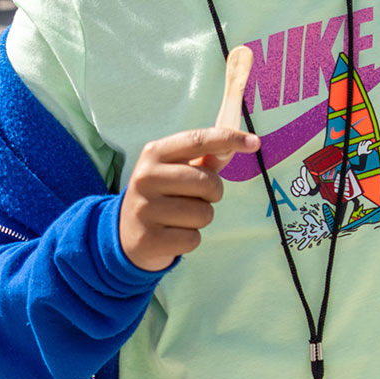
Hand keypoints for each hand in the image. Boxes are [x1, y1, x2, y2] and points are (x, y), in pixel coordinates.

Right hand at [117, 127, 257, 271]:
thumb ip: (205, 158)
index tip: (254, 142)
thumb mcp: (175, 170)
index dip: (229, 139)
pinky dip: (191, 239)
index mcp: (154, 153)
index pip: (198, 139)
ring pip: (204, 213)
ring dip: (201, 217)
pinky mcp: (148, 239)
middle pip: (207, 181)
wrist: (124, 233)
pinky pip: (194, 239)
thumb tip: (234, 147)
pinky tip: (173, 234)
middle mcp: (145, 178)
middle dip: (213, 192)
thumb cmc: (162, 194)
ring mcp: (144, 209)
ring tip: (181, 217)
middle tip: (198, 197)